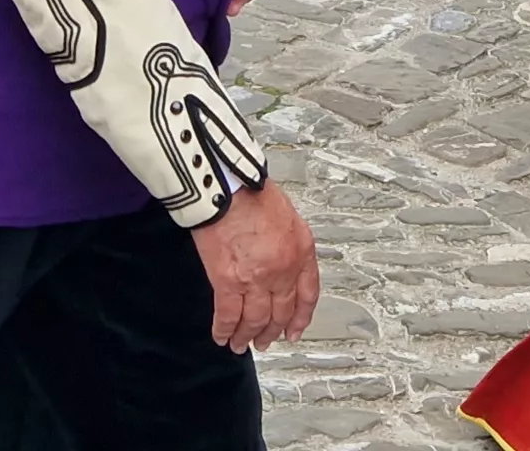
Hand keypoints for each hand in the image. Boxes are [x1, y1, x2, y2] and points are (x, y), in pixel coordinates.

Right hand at [191, 180, 321, 351]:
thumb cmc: (251, 192)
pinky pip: (228, 315)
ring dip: (248, 336)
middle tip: (266, 341)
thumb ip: (287, 242)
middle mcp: (283, 270)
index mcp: (301, 251)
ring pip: (255, 320)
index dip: (301, 317)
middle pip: (280, 312)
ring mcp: (257, 279)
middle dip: (272, 331)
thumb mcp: (286, 215)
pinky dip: (224, 329)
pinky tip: (221, 336)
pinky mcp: (229, 281)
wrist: (226, 186)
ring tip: (241, 344)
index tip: (295, 330)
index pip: (307, 294)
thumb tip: (278, 256)